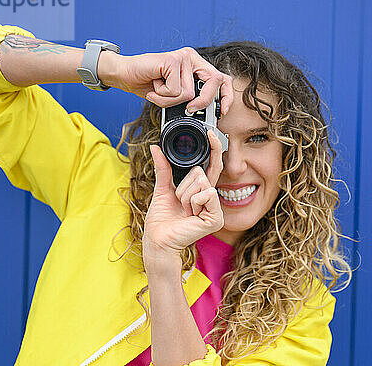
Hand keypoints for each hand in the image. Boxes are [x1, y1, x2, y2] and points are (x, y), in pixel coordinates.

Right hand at [106, 47, 232, 114]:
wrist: (124, 74)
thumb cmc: (148, 85)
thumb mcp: (174, 96)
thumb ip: (190, 100)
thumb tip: (205, 114)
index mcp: (196, 65)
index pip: (221, 79)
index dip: (226, 96)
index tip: (222, 112)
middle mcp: (192, 58)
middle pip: (213, 82)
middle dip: (202, 102)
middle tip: (187, 109)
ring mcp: (183, 57)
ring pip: (190, 92)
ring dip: (170, 100)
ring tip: (158, 91)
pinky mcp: (172, 60)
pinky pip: (176, 90)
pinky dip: (162, 95)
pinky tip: (154, 85)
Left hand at [143, 129, 223, 264]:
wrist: (158, 239)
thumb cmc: (161, 219)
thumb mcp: (162, 188)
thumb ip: (163, 168)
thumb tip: (156, 147)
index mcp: (200, 190)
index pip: (212, 165)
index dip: (213, 148)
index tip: (211, 133)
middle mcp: (210, 197)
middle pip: (200, 173)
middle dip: (183, 186)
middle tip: (179, 202)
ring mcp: (215, 208)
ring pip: (201, 182)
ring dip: (185, 195)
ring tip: (183, 210)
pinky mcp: (216, 218)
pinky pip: (206, 194)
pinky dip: (192, 202)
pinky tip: (190, 215)